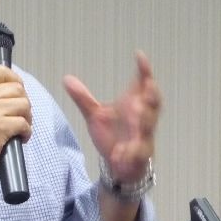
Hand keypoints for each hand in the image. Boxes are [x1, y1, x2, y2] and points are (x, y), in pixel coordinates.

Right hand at [0, 66, 32, 183]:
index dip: (15, 80)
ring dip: (27, 118)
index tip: (17, 94)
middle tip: (19, 117)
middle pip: (17, 88)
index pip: (0, 70)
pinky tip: (19, 138)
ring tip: (19, 129)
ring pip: (24, 105)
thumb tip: (16, 87)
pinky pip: (24, 123)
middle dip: (23, 104)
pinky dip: (26, 132)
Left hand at [63, 51, 160, 181]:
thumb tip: (66, 78)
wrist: (119, 165)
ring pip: (149, 127)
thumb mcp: (95, 116)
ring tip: (134, 113)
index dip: (144, 70)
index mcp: (134, 105)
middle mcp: (143, 119)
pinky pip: (139, 152)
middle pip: (154, 103)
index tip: (140, 55)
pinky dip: (130, 152)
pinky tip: (119, 153)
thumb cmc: (113, 135)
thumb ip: (83, 98)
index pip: (143, 84)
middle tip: (145, 87)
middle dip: (151, 95)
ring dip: (143, 121)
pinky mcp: (140, 155)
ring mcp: (144, 137)